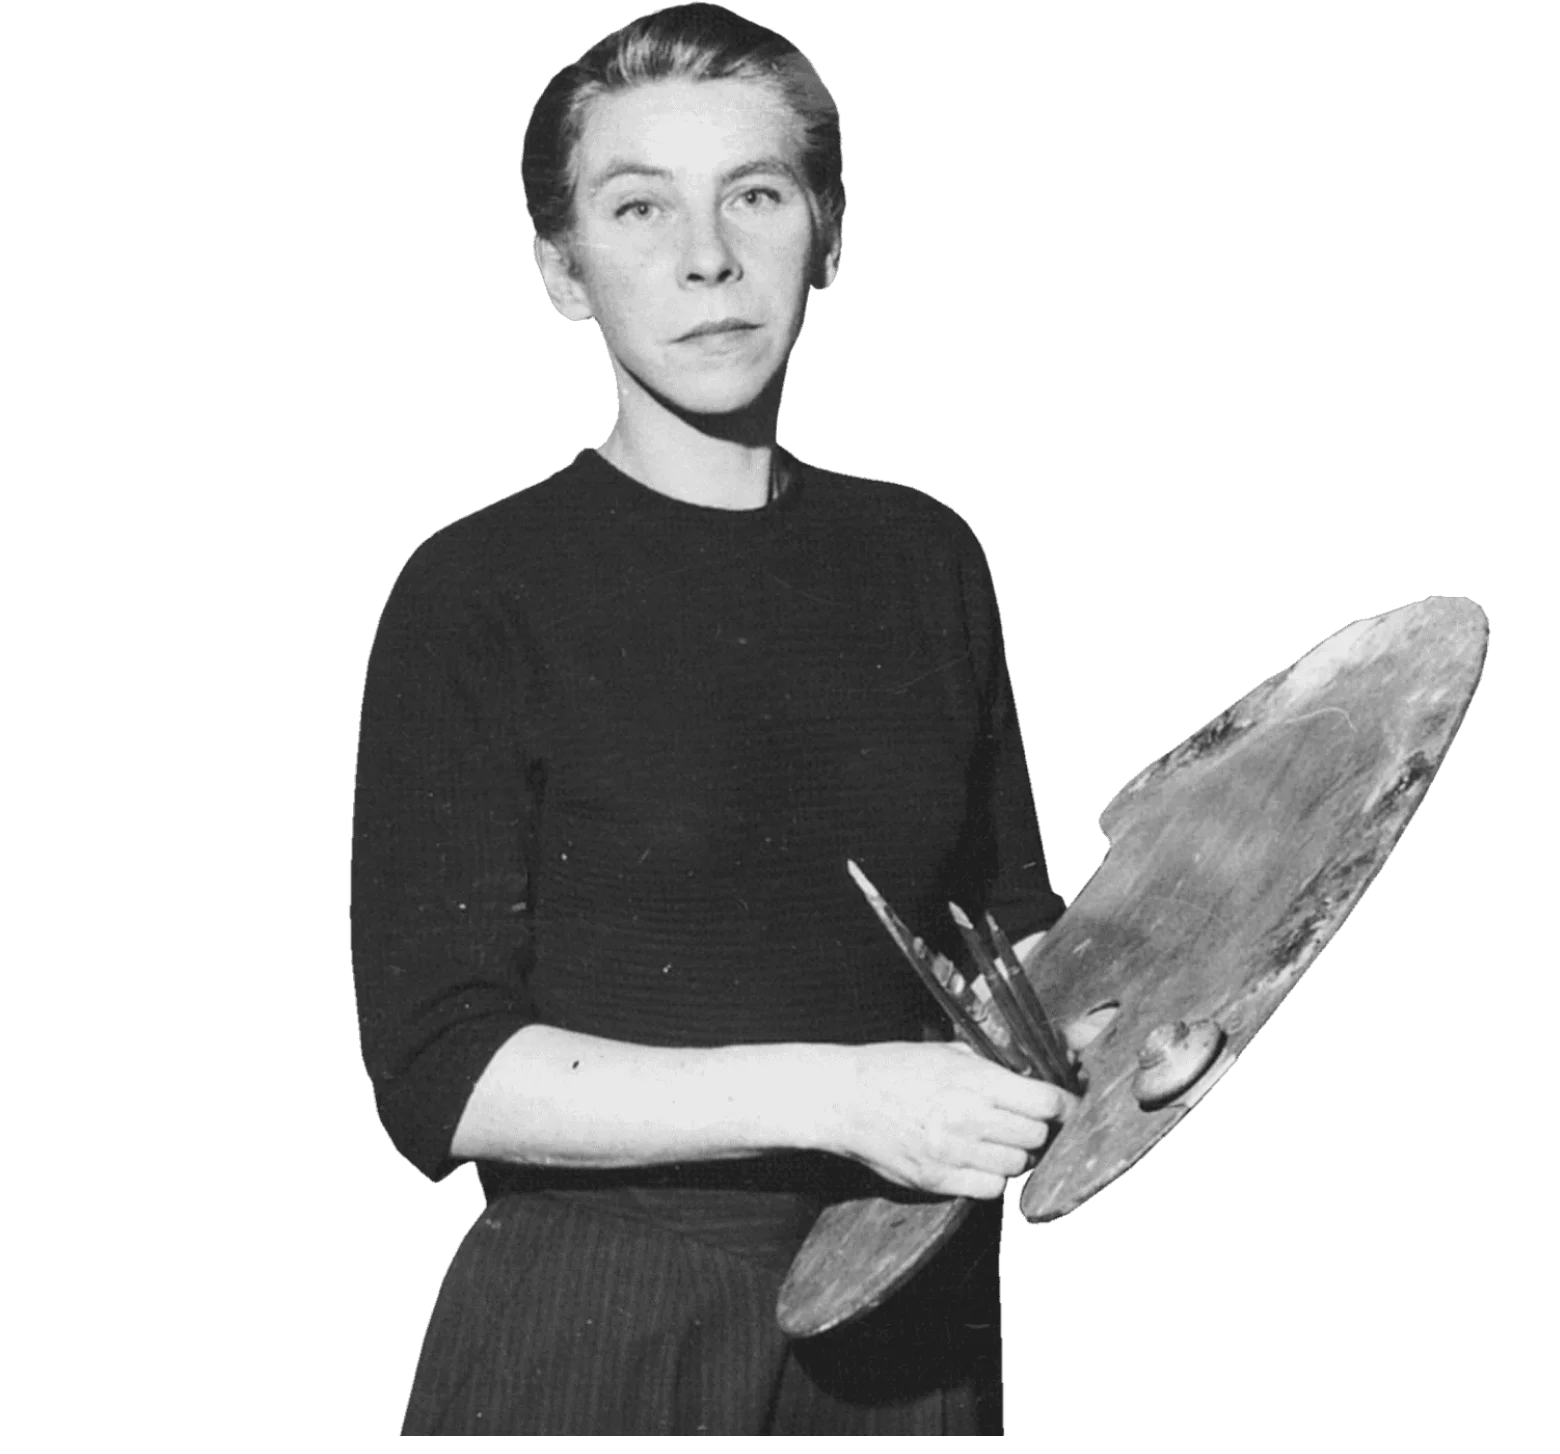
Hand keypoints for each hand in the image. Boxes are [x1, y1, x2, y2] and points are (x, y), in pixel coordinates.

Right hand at [825, 1040, 1077, 1200]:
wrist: (845, 1099)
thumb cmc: (894, 1069)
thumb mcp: (944, 1053)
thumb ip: (988, 1067)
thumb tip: (1029, 1079)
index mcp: (973, 1079)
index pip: (1044, 1101)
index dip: (1061, 1104)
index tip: (1062, 1106)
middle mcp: (968, 1117)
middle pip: (1035, 1135)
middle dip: (1035, 1128)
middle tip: (1022, 1122)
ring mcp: (953, 1151)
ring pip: (1018, 1165)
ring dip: (1014, 1154)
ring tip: (996, 1141)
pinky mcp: (937, 1179)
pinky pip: (990, 1188)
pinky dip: (992, 1177)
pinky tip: (977, 1161)